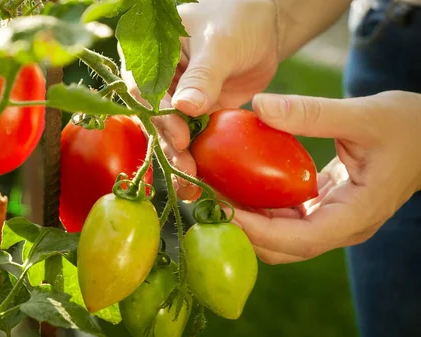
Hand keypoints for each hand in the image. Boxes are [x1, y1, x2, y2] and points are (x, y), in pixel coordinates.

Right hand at [120, 0, 280, 200]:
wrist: (264, 28)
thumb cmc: (237, 22)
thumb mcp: (220, 44)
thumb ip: (203, 76)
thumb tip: (184, 108)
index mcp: (150, 54)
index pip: (143, 88)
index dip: (158, 115)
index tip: (180, 135)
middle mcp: (156, 80)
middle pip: (153, 117)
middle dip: (168, 145)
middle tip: (186, 168)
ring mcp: (175, 99)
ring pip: (169, 134)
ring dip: (178, 159)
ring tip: (190, 185)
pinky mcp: (195, 115)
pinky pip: (191, 140)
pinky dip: (196, 159)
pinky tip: (199, 183)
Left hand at [232, 90, 420, 263]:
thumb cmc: (408, 126)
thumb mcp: (362, 114)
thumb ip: (311, 112)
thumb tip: (258, 106)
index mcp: (355, 215)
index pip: (297, 240)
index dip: (256, 231)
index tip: (222, 209)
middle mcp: (342, 227)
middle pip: (283, 248)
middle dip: (244, 231)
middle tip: (210, 202)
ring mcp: (334, 221)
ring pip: (282, 237)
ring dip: (249, 221)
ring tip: (217, 194)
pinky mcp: (327, 209)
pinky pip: (288, 218)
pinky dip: (263, 208)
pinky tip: (241, 185)